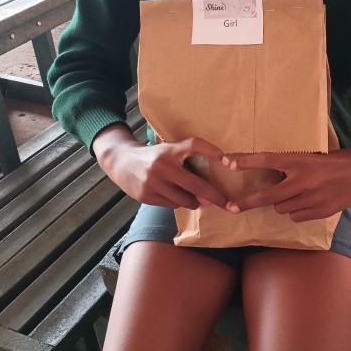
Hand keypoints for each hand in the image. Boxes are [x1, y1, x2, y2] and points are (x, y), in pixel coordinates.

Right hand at [92, 124, 227, 208]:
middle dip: (214, 197)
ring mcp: (152, 183)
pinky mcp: (146, 196)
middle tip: (228, 205)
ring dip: (194, 201)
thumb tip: (214, 179)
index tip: (228, 163)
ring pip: (185, 200)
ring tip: (194, 197)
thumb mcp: (170, 149)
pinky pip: (172, 205)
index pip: (194, 145)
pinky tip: (173, 195)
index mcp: (169, 150)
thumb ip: (189, 157)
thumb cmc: (155, 156)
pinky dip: (178, 202)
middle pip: (195, 185)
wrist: (121, 162)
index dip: (212, 151)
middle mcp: (161, 165)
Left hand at [223, 143, 350, 221]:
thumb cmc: (335, 161)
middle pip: (269, 195)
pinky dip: (297, 212)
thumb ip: (291, 166)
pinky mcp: (321, 211)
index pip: (268, 160)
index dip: (247, 162)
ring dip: (283, 203)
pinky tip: (309, 202)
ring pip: (282, 208)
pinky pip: (296, 217)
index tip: (229, 164)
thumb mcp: (311, 157)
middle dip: (248, 202)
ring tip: (297, 193)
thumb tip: (268, 177)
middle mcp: (304, 180)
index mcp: (301, 161)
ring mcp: (313, 198)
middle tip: (232, 207)